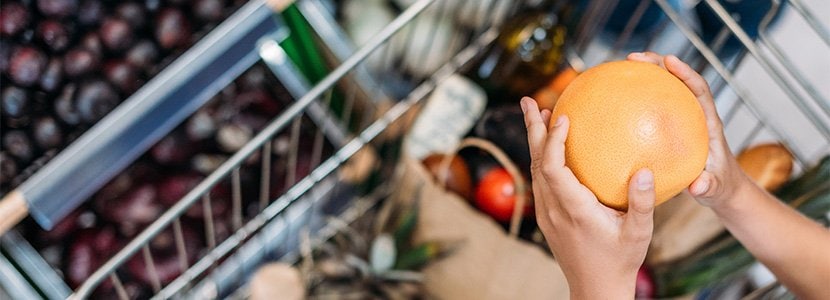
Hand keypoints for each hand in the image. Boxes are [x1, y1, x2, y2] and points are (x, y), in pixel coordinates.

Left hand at [521, 97, 654, 298]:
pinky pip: (540, 181)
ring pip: (534, 171)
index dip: (553, 140)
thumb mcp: (638, 233)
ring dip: (536, 142)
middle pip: (536, 162)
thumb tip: (645, 171)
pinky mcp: (548, 217)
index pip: (553, 168)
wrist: (595, 289)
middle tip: (530, 101)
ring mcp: (547, 214)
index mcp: (573, 209)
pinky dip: (543, 158)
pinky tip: (552, 147)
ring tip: (539, 114)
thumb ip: (642, 202)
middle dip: (533, 130)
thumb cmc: (620, 261)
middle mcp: (553, 209)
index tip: (561, 116)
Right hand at [626, 52, 750, 209]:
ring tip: (622, 66)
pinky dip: (637, 98)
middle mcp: (696, 114)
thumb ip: (708, 186)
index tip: (669, 61)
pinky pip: (652, 107)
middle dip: (658, 64)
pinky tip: (615, 100)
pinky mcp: (671, 126)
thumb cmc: (719, 186)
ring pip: (665, 89)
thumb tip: (696, 186)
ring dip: (646, 74)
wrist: (721, 187)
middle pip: (678, 80)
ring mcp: (683, 118)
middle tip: (633, 57)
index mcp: (708, 122)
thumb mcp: (715, 188)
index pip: (699, 90)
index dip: (685, 73)